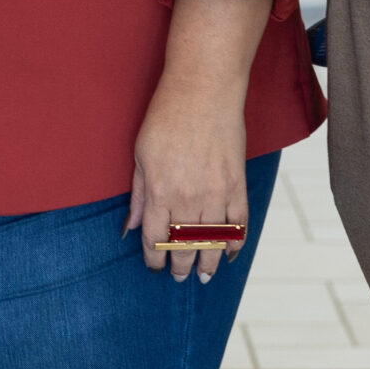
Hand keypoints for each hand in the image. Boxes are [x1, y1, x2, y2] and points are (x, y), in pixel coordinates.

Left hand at [127, 77, 250, 283]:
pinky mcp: (237, 185)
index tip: (154, 267)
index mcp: (160, 192)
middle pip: (184, 246)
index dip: (154, 258)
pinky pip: (239, 224)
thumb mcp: (140, 154)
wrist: (203, 92)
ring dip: (208, 262)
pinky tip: (229, 254)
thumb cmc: (165, 118)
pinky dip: (235, 242)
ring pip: (212, 241)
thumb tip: (130, 227)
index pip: (156, 239)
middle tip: (179, 276)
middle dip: (180, 266)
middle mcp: (188, 199)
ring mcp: (216, 194)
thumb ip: (139, 195)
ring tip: (204, 275)